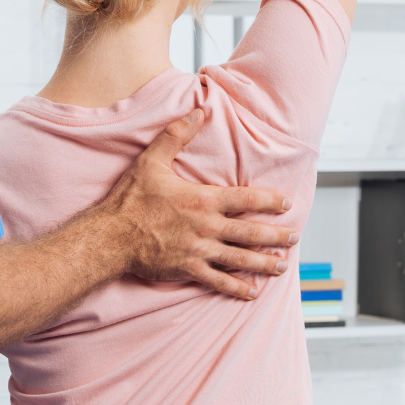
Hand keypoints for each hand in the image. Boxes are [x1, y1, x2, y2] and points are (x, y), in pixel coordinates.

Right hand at [98, 110, 296, 298]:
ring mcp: (199, 250)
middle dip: (276, 236)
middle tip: (294, 237)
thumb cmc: (131, 199)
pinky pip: (219, 281)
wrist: (111, 236)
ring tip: (282, 265)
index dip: (269, 200)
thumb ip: (176, 135)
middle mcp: (207, 226)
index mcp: (203, 199)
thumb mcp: (152, 160)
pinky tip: (253, 292)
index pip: (246, 198)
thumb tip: (198, 111)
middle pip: (251, 232)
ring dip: (264, 262)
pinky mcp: (188, 269)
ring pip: (241, 259)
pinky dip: (237, 288)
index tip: (286, 203)